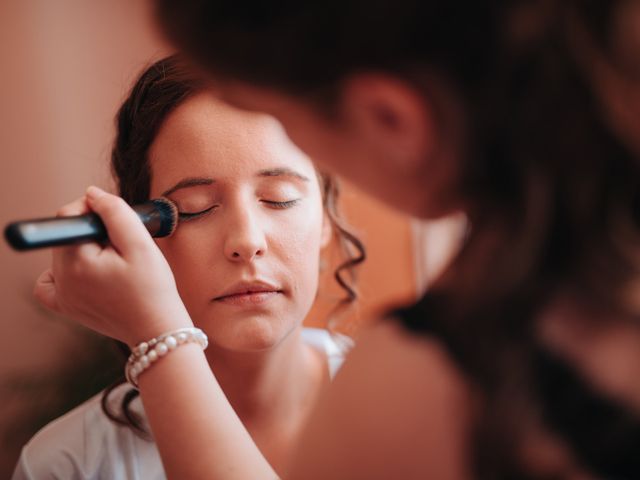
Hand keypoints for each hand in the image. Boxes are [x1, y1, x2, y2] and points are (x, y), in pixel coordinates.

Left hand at [34, 186, 191, 346]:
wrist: (159, 330)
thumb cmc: (154, 289)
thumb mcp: (141, 244)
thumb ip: (115, 212)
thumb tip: (92, 193)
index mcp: (76, 262)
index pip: (69, 215)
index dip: (95, 208)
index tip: (118, 217)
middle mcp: (61, 280)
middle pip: (67, 235)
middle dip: (93, 230)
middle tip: (123, 245)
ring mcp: (62, 297)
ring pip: (63, 254)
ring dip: (84, 249)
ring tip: (113, 263)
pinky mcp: (67, 308)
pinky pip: (50, 283)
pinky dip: (63, 273)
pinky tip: (86, 273)